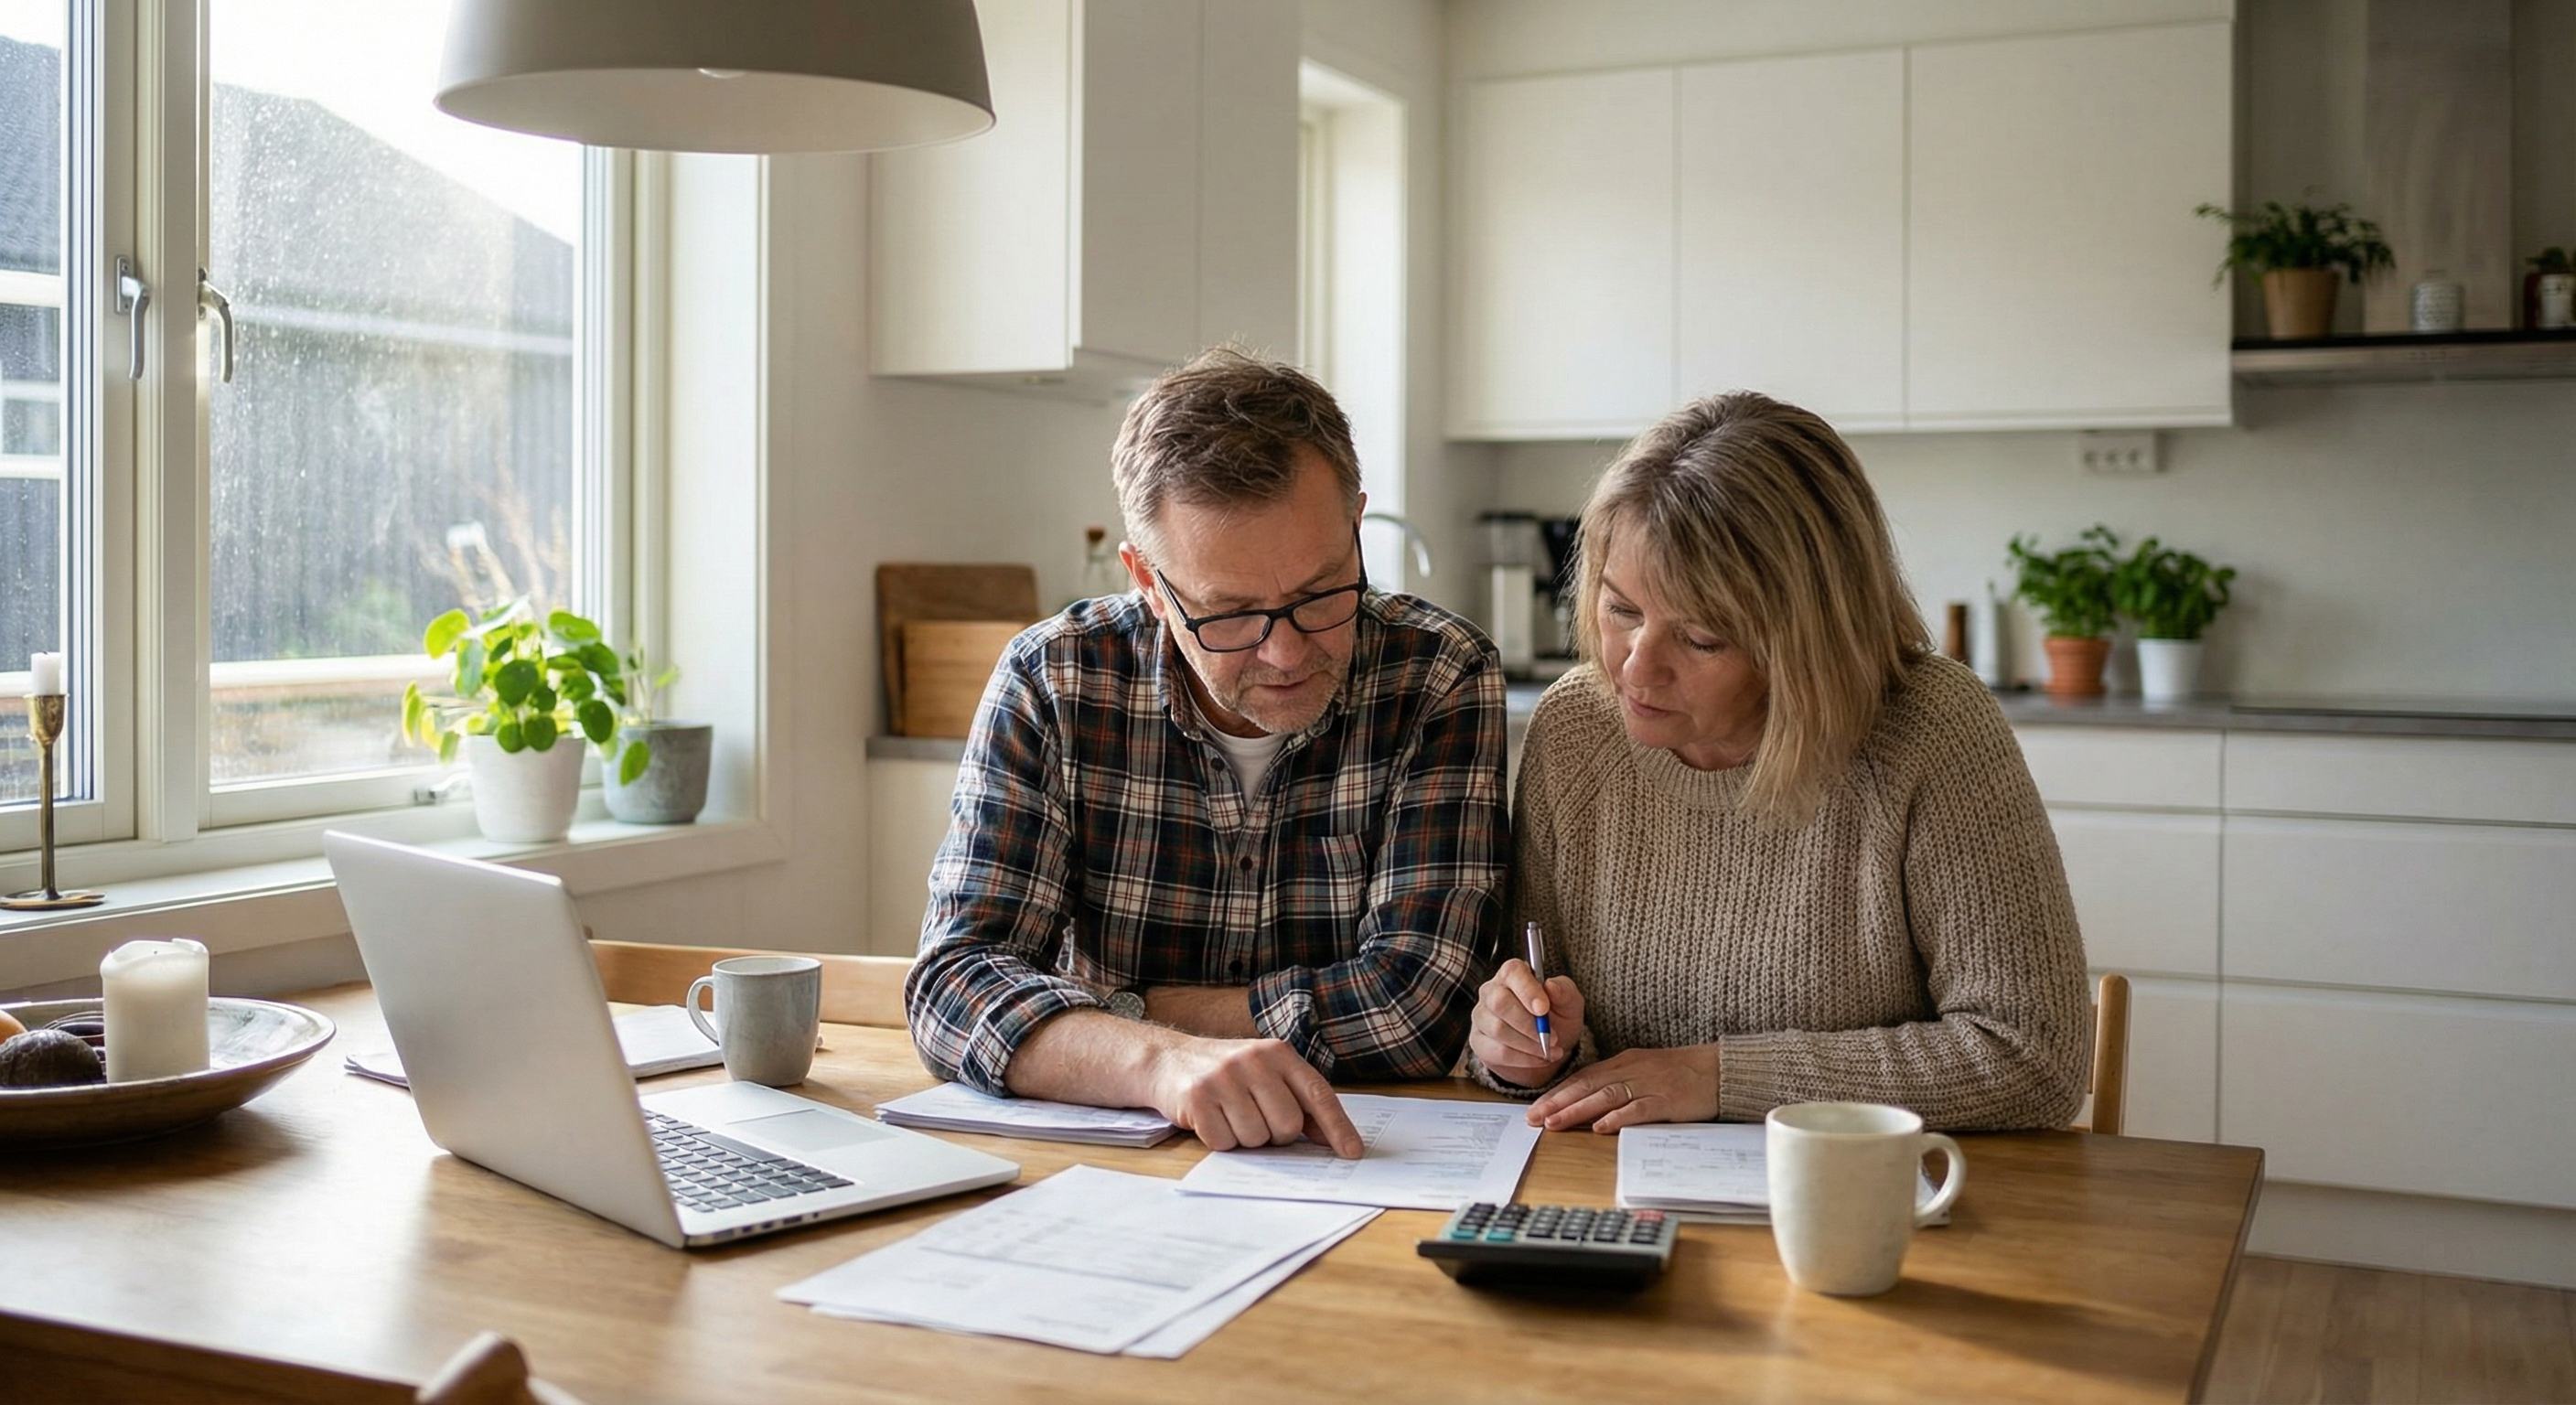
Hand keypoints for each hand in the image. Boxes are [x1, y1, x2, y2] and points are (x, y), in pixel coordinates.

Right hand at [1145, 1035, 1364, 1157]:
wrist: (1169, 1060)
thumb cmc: (1228, 1074)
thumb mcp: (1267, 1075)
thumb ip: (1298, 1100)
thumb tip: (1329, 1138)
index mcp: (1278, 1053)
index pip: (1317, 1094)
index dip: (1337, 1127)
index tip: (1351, 1152)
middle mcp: (1253, 1060)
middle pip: (1286, 1125)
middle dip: (1276, 1135)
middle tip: (1257, 1120)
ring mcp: (1224, 1077)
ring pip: (1256, 1137)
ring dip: (1246, 1138)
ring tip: (1232, 1116)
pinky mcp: (1197, 1097)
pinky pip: (1225, 1142)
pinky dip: (1221, 1141)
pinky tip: (1213, 1120)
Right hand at [1468, 960, 1584, 1088]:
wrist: (1548, 1047)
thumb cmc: (1557, 1017)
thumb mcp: (1569, 1004)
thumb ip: (1564, 992)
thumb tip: (1551, 985)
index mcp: (1513, 974)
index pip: (1512, 972)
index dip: (1527, 990)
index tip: (1543, 1009)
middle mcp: (1491, 990)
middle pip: (1499, 1002)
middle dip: (1528, 1024)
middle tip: (1553, 1037)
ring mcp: (1481, 1016)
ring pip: (1498, 1030)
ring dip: (1529, 1044)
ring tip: (1551, 1050)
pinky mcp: (1479, 1041)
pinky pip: (1497, 1052)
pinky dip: (1524, 1059)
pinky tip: (1540, 1059)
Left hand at [1526, 1044, 1719, 1132]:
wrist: (1721, 1069)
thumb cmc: (1683, 1073)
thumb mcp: (1645, 1072)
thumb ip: (1619, 1084)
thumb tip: (1590, 1105)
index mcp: (1625, 1063)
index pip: (1583, 1078)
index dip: (1558, 1093)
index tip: (1536, 1108)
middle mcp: (1633, 1070)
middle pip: (1588, 1086)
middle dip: (1558, 1102)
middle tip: (1535, 1118)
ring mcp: (1650, 1084)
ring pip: (1606, 1096)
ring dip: (1578, 1110)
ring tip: (1555, 1122)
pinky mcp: (1668, 1100)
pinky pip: (1640, 1109)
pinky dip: (1618, 1117)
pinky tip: (1600, 1127)